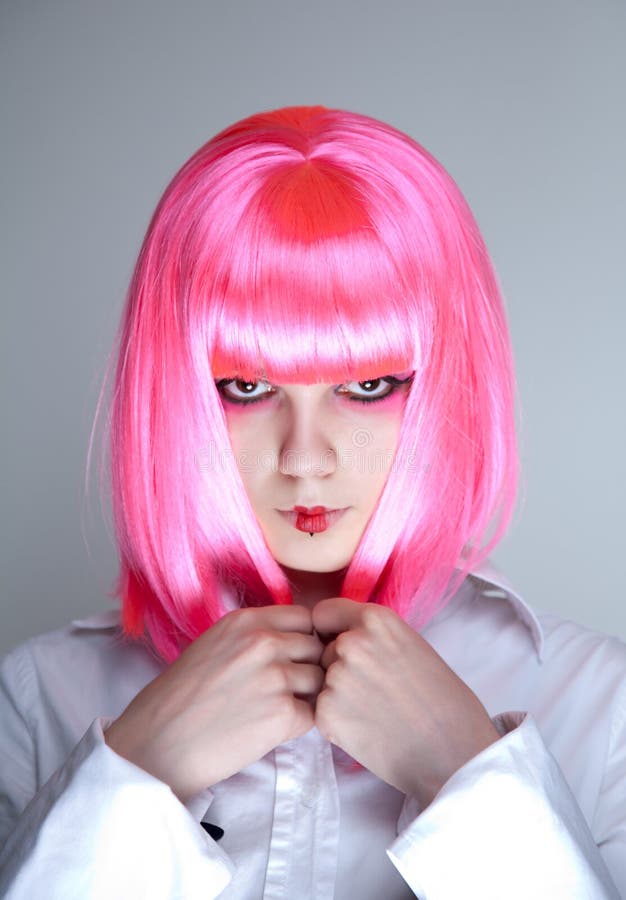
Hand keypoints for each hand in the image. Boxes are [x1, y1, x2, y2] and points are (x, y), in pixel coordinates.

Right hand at [104, 605, 323, 802]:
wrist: (158, 742)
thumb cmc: (179, 697)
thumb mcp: (214, 644)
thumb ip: (253, 636)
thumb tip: (295, 640)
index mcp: (246, 620)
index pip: (305, 618)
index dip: (303, 639)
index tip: (291, 657)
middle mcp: (263, 642)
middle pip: (316, 648)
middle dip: (307, 667)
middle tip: (283, 690)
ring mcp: (275, 677)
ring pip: (319, 680)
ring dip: (305, 697)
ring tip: (274, 710)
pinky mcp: (282, 715)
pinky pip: (313, 715)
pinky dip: (299, 725)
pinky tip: (270, 730)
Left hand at [312, 598, 500, 808]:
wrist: (454, 753)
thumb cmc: (445, 702)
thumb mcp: (413, 645)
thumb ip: (376, 637)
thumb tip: (345, 636)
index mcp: (376, 620)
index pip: (324, 612)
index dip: (331, 630)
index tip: (340, 645)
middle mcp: (351, 642)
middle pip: (323, 649)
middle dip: (337, 665)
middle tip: (370, 690)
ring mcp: (336, 678)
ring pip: (321, 680)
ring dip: (337, 694)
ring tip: (373, 712)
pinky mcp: (327, 714)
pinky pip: (320, 710)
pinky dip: (337, 721)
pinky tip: (367, 730)